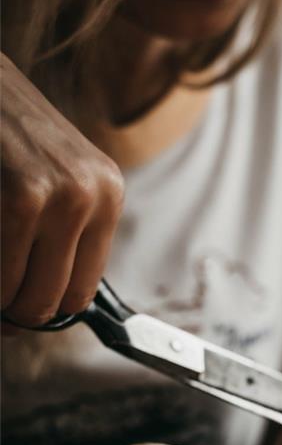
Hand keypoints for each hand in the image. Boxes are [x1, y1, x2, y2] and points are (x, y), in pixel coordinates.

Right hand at [1, 53, 123, 329]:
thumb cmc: (6, 130)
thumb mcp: (56, 173)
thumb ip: (64, 231)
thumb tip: (50, 305)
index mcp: (109, 194)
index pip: (84, 288)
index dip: (49, 310)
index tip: (22, 314)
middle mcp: (93, 197)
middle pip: (57, 298)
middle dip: (21, 313)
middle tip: (2, 311)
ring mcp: (60, 197)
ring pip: (26, 293)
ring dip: (1, 300)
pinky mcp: (21, 199)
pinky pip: (2, 275)